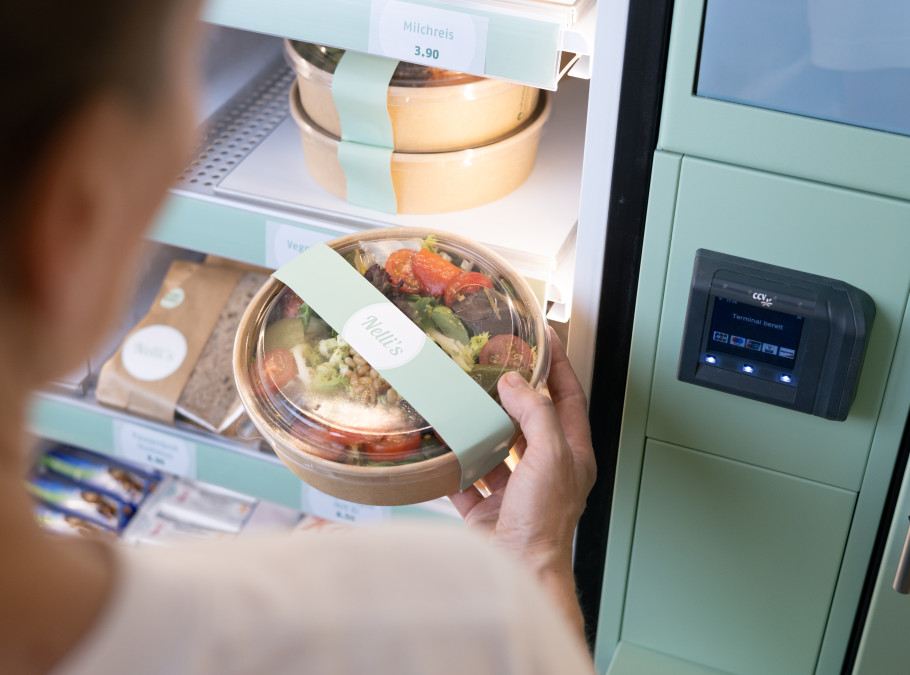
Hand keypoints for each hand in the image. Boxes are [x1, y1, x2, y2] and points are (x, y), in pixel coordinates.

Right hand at [450, 327, 595, 637]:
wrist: (517, 572)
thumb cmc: (544, 524)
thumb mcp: (549, 457)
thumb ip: (535, 415)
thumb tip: (515, 384)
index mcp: (571, 456)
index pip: (569, 399)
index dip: (559, 367)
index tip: (545, 341)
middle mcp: (545, 471)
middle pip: (530, 420)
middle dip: (513, 393)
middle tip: (493, 366)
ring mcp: (515, 490)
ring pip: (497, 448)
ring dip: (481, 427)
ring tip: (463, 400)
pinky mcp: (487, 508)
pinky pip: (467, 479)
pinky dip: (454, 463)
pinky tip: (442, 446)